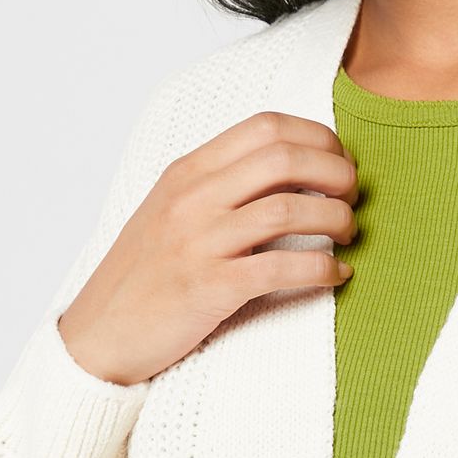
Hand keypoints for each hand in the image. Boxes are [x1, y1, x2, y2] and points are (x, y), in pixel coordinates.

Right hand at [58, 111, 359, 386]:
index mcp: (188, 171)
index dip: (317, 138)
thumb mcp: (173, 210)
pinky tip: (338, 274)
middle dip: (336, 173)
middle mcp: (194, 198)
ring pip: (289, 210)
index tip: (340, 162)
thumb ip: (222, 184)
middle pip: (284, 158)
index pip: (265, 127)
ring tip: (349, 233)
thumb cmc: (147, 273)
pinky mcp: (212, 288)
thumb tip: (290, 168)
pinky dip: (323, 269)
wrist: (102, 331)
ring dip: (337, 218)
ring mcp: (202, 242)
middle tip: (354, 196)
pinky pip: (282, 268)